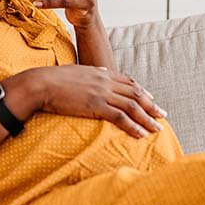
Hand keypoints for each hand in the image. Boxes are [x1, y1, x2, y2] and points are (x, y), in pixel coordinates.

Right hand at [23, 65, 167, 138]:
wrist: (41, 84)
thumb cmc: (54, 79)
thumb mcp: (77, 71)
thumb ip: (92, 72)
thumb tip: (102, 71)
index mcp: (101, 72)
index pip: (128, 81)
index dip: (142, 91)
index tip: (151, 98)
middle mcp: (106, 81)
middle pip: (136, 94)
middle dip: (151, 105)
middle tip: (163, 115)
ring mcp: (102, 93)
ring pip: (132, 106)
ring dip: (148, 118)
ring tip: (158, 128)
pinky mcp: (96, 106)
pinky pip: (120, 117)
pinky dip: (133, 126)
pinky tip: (142, 133)